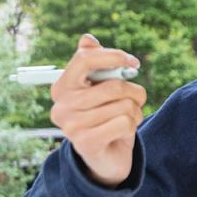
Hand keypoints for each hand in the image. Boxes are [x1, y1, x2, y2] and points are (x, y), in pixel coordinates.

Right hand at [48, 34, 145, 187]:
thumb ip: (94, 63)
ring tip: (126, 118)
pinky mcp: (86, 143)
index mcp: (61, 87)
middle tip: (135, 99)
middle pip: (112, 86)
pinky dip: (133, 125)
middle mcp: (61, 106)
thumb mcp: (100, 88)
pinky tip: (124, 132)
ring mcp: (71, 126)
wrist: (105, 158)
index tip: (133, 62)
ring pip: (123, 105)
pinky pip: (124, 123)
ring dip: (135, 111)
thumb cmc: (104, 116)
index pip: (85, 59)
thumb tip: (87, 39)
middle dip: (133, 91)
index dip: (113, 56)